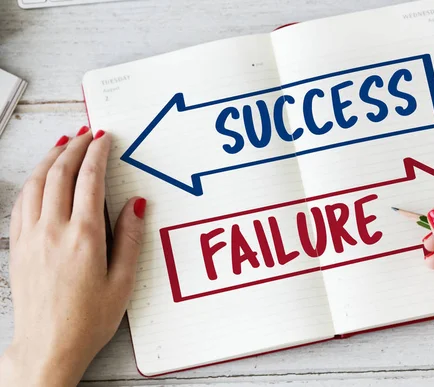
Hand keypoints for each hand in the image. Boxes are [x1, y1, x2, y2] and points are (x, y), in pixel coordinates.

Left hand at [0, 127, 145, 386]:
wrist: (47, 346)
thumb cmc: (87, 320)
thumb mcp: (123, 282)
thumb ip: (131, 238)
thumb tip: (136, 204)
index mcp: (84, 237)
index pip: (89, 180)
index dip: (97, 153)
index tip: (104, 138)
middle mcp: (53, 230)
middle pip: (60, 173)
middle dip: (74, 147)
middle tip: (86, 133)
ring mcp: (31, 237)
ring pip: (36, 183)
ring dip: (51, 158)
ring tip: (63, 144)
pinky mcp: (19, 247)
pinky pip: (22, 201)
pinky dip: (32, 181)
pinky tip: (39, 177)